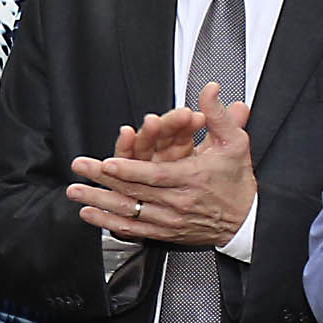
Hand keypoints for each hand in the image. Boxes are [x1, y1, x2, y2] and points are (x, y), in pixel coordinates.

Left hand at [68, 84, 255, 247]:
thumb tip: (210, 90)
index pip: (156, 175)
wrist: (247, 220)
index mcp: (193, 177)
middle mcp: (178, 202)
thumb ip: (218, 115)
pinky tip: (91, 215)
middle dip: (102, 181)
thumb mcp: (234, 143)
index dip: (130, 170)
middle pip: (134, 192)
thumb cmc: (237, 180)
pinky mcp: (165, 232)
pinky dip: (110, 223)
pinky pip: (133, 230)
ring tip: (76, 192)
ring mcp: (170, 220)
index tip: (107, 164)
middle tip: (79, 169)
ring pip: (129, 212)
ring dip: (99, 203)